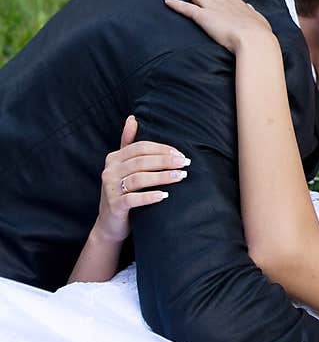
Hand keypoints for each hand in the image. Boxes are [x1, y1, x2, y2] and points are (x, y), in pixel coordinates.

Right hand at [95, 115, 190, 241]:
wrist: (111, 223)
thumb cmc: (123, 191)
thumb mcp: (124, 167)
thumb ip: (128, 143)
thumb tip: (133, 117)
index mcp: (114, 158)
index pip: (141, 147)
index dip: (163, 149)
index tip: (181, 155)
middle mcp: (109, 171)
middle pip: (141, 161)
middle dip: (166, 161)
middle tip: (186, 164)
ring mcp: (110, 189)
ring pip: (138, 178)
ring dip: (162, 177)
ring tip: (180, 177)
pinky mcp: (114, 206)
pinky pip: (132, 199)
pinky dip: (149, 196)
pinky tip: (164, 195)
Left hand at [163, 0, 272, 53]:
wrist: (253, 39)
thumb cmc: (259, 34)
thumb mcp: (260, 21)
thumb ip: (253, 13)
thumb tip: (250, 7)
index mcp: (238, 3)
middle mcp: (223, 2)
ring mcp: (212, 8)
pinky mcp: (203, 17)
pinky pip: (185, 8)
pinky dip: (174, 3)